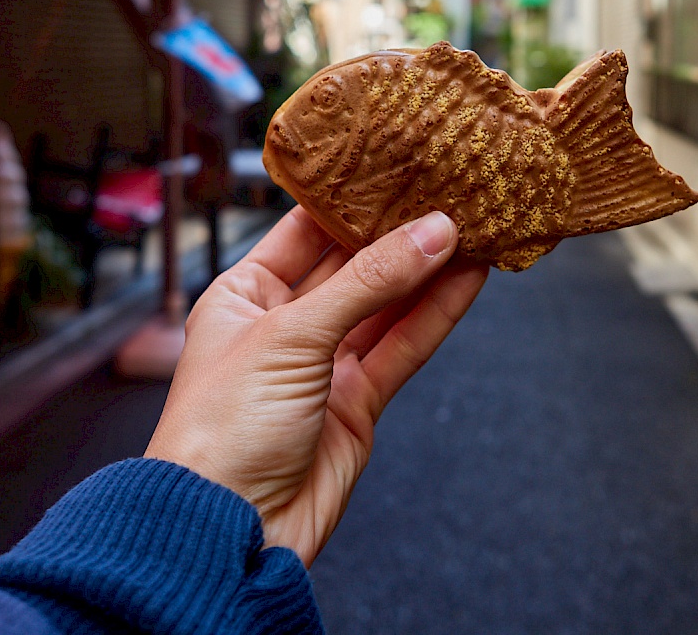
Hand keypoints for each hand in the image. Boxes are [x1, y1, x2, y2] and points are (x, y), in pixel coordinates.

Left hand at [144, 207, 487, 565]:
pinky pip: (402, 348)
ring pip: (386, 306)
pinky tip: (468, 280)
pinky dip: (436, 315)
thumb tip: (432, 234)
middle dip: (399, 232)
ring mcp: (323, 366)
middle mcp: (283, 325)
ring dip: (429, 270)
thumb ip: (369, 283)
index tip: (398, 165)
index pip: (304, 230)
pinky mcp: (356, 404)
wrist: (228, 532)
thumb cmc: (222, 431)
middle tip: (449, 190)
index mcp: (243, 295)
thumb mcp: (291, 336)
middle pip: (352, 265)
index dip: (351, 199)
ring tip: (475, 226)